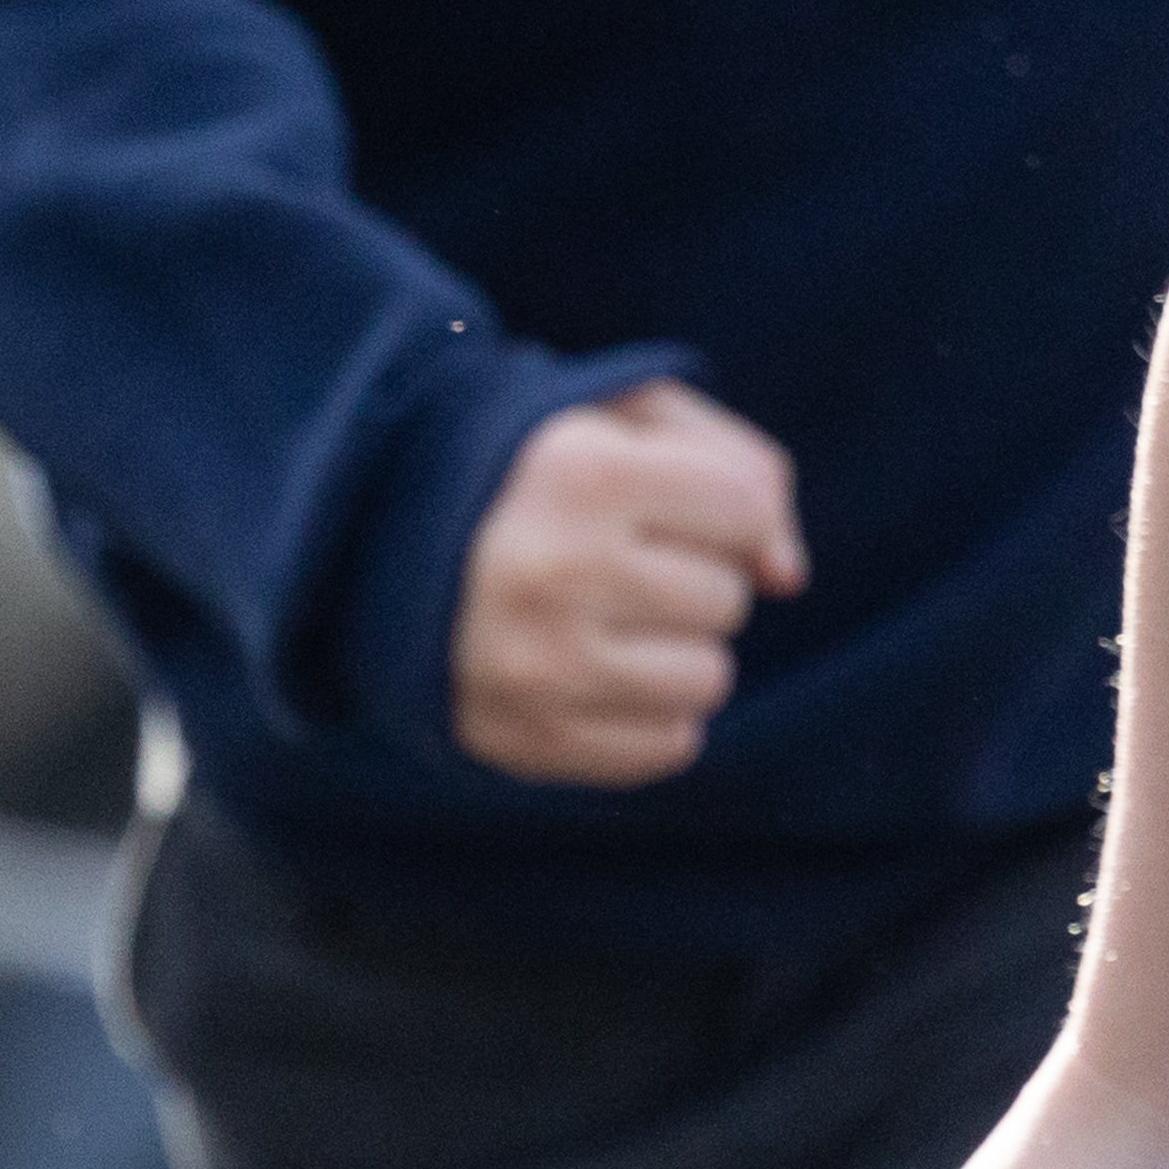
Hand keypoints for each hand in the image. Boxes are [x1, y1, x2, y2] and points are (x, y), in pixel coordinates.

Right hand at [448, 377, 805, 784]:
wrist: (380, 540)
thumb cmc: (540, 469)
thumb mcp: (634, 419)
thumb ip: (741, 467)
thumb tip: (789, 575)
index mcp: (582, 473)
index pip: (745, 509)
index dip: (728, 508)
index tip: (674, 503)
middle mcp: (555, 571)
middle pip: (727, 598)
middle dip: (696, 576)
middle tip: (622, 560)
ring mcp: (533, 666)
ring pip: (706, 679)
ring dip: (681, 650)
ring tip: (613, 617)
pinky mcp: (521, 739)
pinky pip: (664, 748)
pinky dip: (652, 714)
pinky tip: (600, 671)